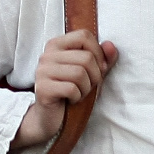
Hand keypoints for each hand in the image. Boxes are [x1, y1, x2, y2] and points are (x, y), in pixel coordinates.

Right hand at [10, 31, 118, 151]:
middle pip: (86, 58)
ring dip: (86, 88)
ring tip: (78, 93)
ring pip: (80, 73)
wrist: (51, 117)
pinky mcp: (42, 88)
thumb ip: (102, 58)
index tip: (97, 68)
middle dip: (94, 76)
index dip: (98, 53)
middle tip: (87, 86)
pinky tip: (71, 100)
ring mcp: (42, 71)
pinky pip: (72, 89)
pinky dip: (77, 97)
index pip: (84, 36)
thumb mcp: (91, 73)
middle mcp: (47, 55)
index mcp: (57, 45)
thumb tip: (111, 46)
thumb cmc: (72, 92)